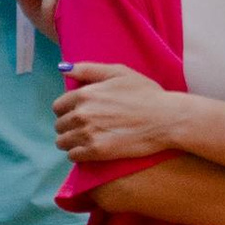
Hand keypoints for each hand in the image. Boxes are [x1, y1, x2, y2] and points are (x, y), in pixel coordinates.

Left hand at [53, 60, 183, 163]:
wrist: (166, 118)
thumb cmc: (145, 93)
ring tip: (84, 140)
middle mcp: (82, 114)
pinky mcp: (97, 152)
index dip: (66, 111)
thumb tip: (64, 69)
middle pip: (59, 125)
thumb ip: (89, 70)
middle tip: (84, 128)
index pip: (58, 107)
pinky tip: (89, 149)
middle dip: (68, 127)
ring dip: (71, 141)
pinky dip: (78, 154)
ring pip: (63, 142)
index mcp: (85, 94)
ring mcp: (88, 134)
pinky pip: (73, 156)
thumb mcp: (119, 72)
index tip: (77, 114)